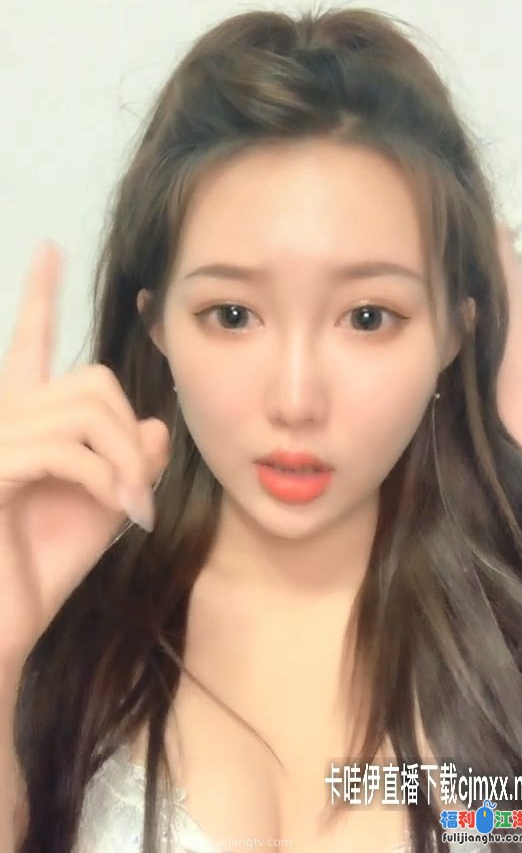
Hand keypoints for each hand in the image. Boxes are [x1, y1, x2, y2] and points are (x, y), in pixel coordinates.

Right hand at [0, 243, 168, 669]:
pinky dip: (105, 480)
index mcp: (24, 419)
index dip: (39, 296)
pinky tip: (117, 512)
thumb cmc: (45, 566)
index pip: (32, 344)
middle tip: (139, 490)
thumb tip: (154, 422)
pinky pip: (65, 448)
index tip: (48, 250)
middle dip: (129, 433)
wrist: (6, 626)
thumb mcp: (104, 505)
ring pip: (85, 410)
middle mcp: (3, 417)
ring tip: (132, 508)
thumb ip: (128, 459)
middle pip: (91, 380)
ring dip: (124, 463)